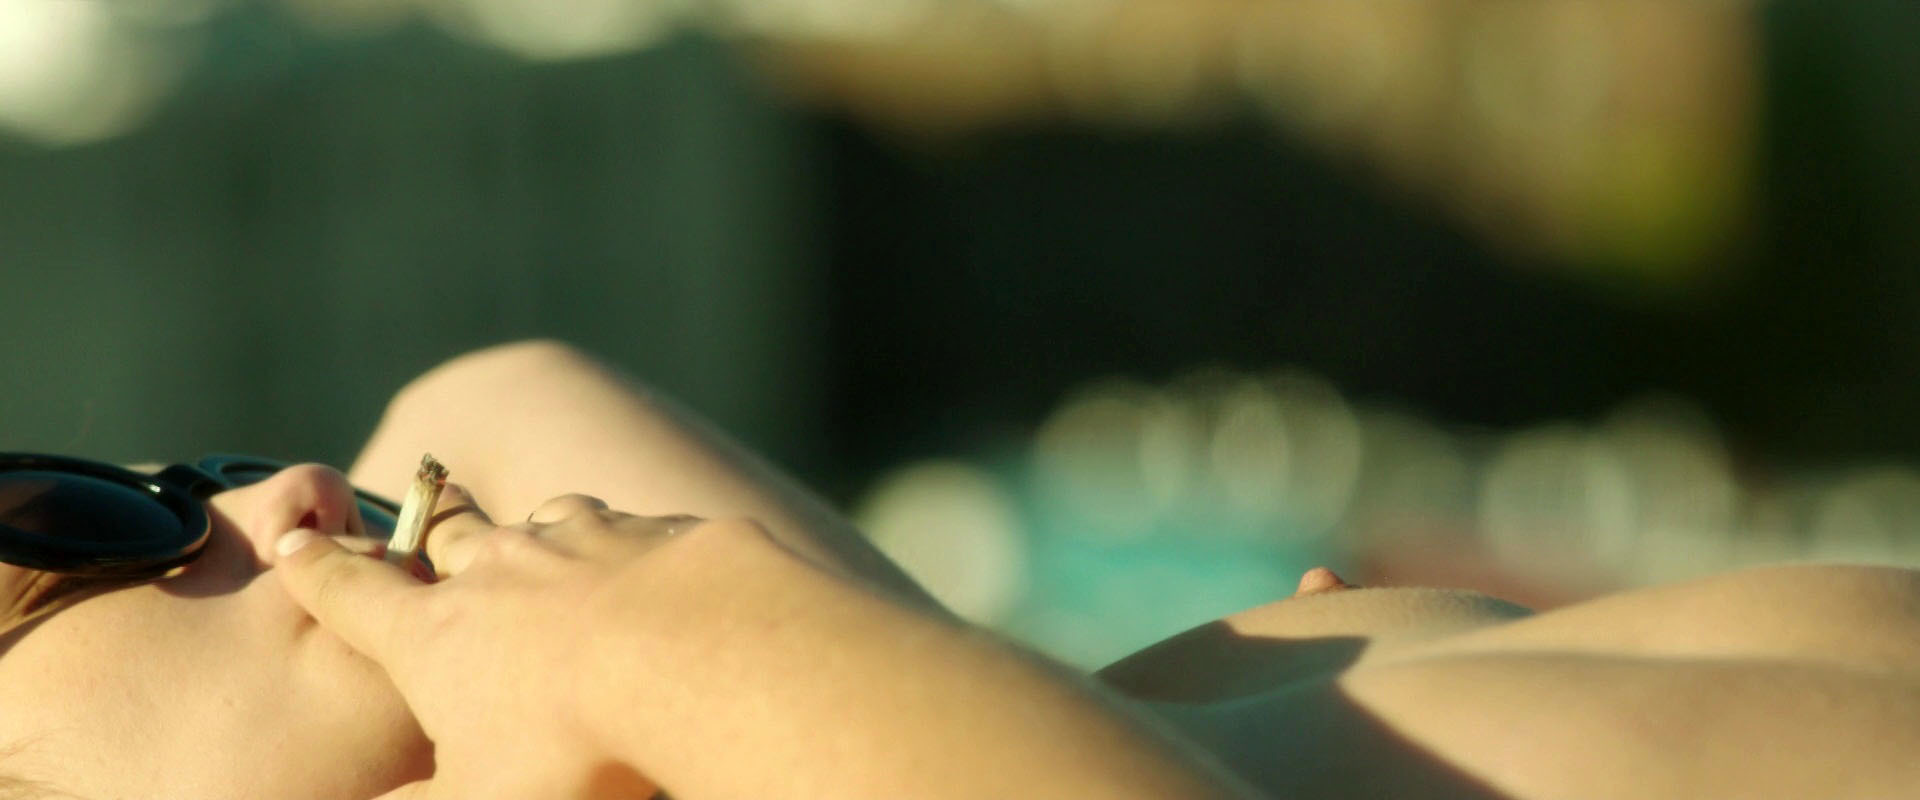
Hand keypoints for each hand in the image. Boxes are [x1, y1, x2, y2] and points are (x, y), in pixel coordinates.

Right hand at [270, 485, 703, 798]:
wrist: (700, 654)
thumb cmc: (578, 744)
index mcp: (438, 635)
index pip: (357, 597)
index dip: (318, 573)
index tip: (293, 542)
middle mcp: (501, 569)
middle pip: (449, 535)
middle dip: (431, 527)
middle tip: (427, 507)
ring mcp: (583, 539)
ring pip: (543, 519)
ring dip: (536, 532)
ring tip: (542, 542)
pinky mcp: (658, 532)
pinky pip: (632, 527)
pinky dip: (627, 544)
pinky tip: (646, 563)